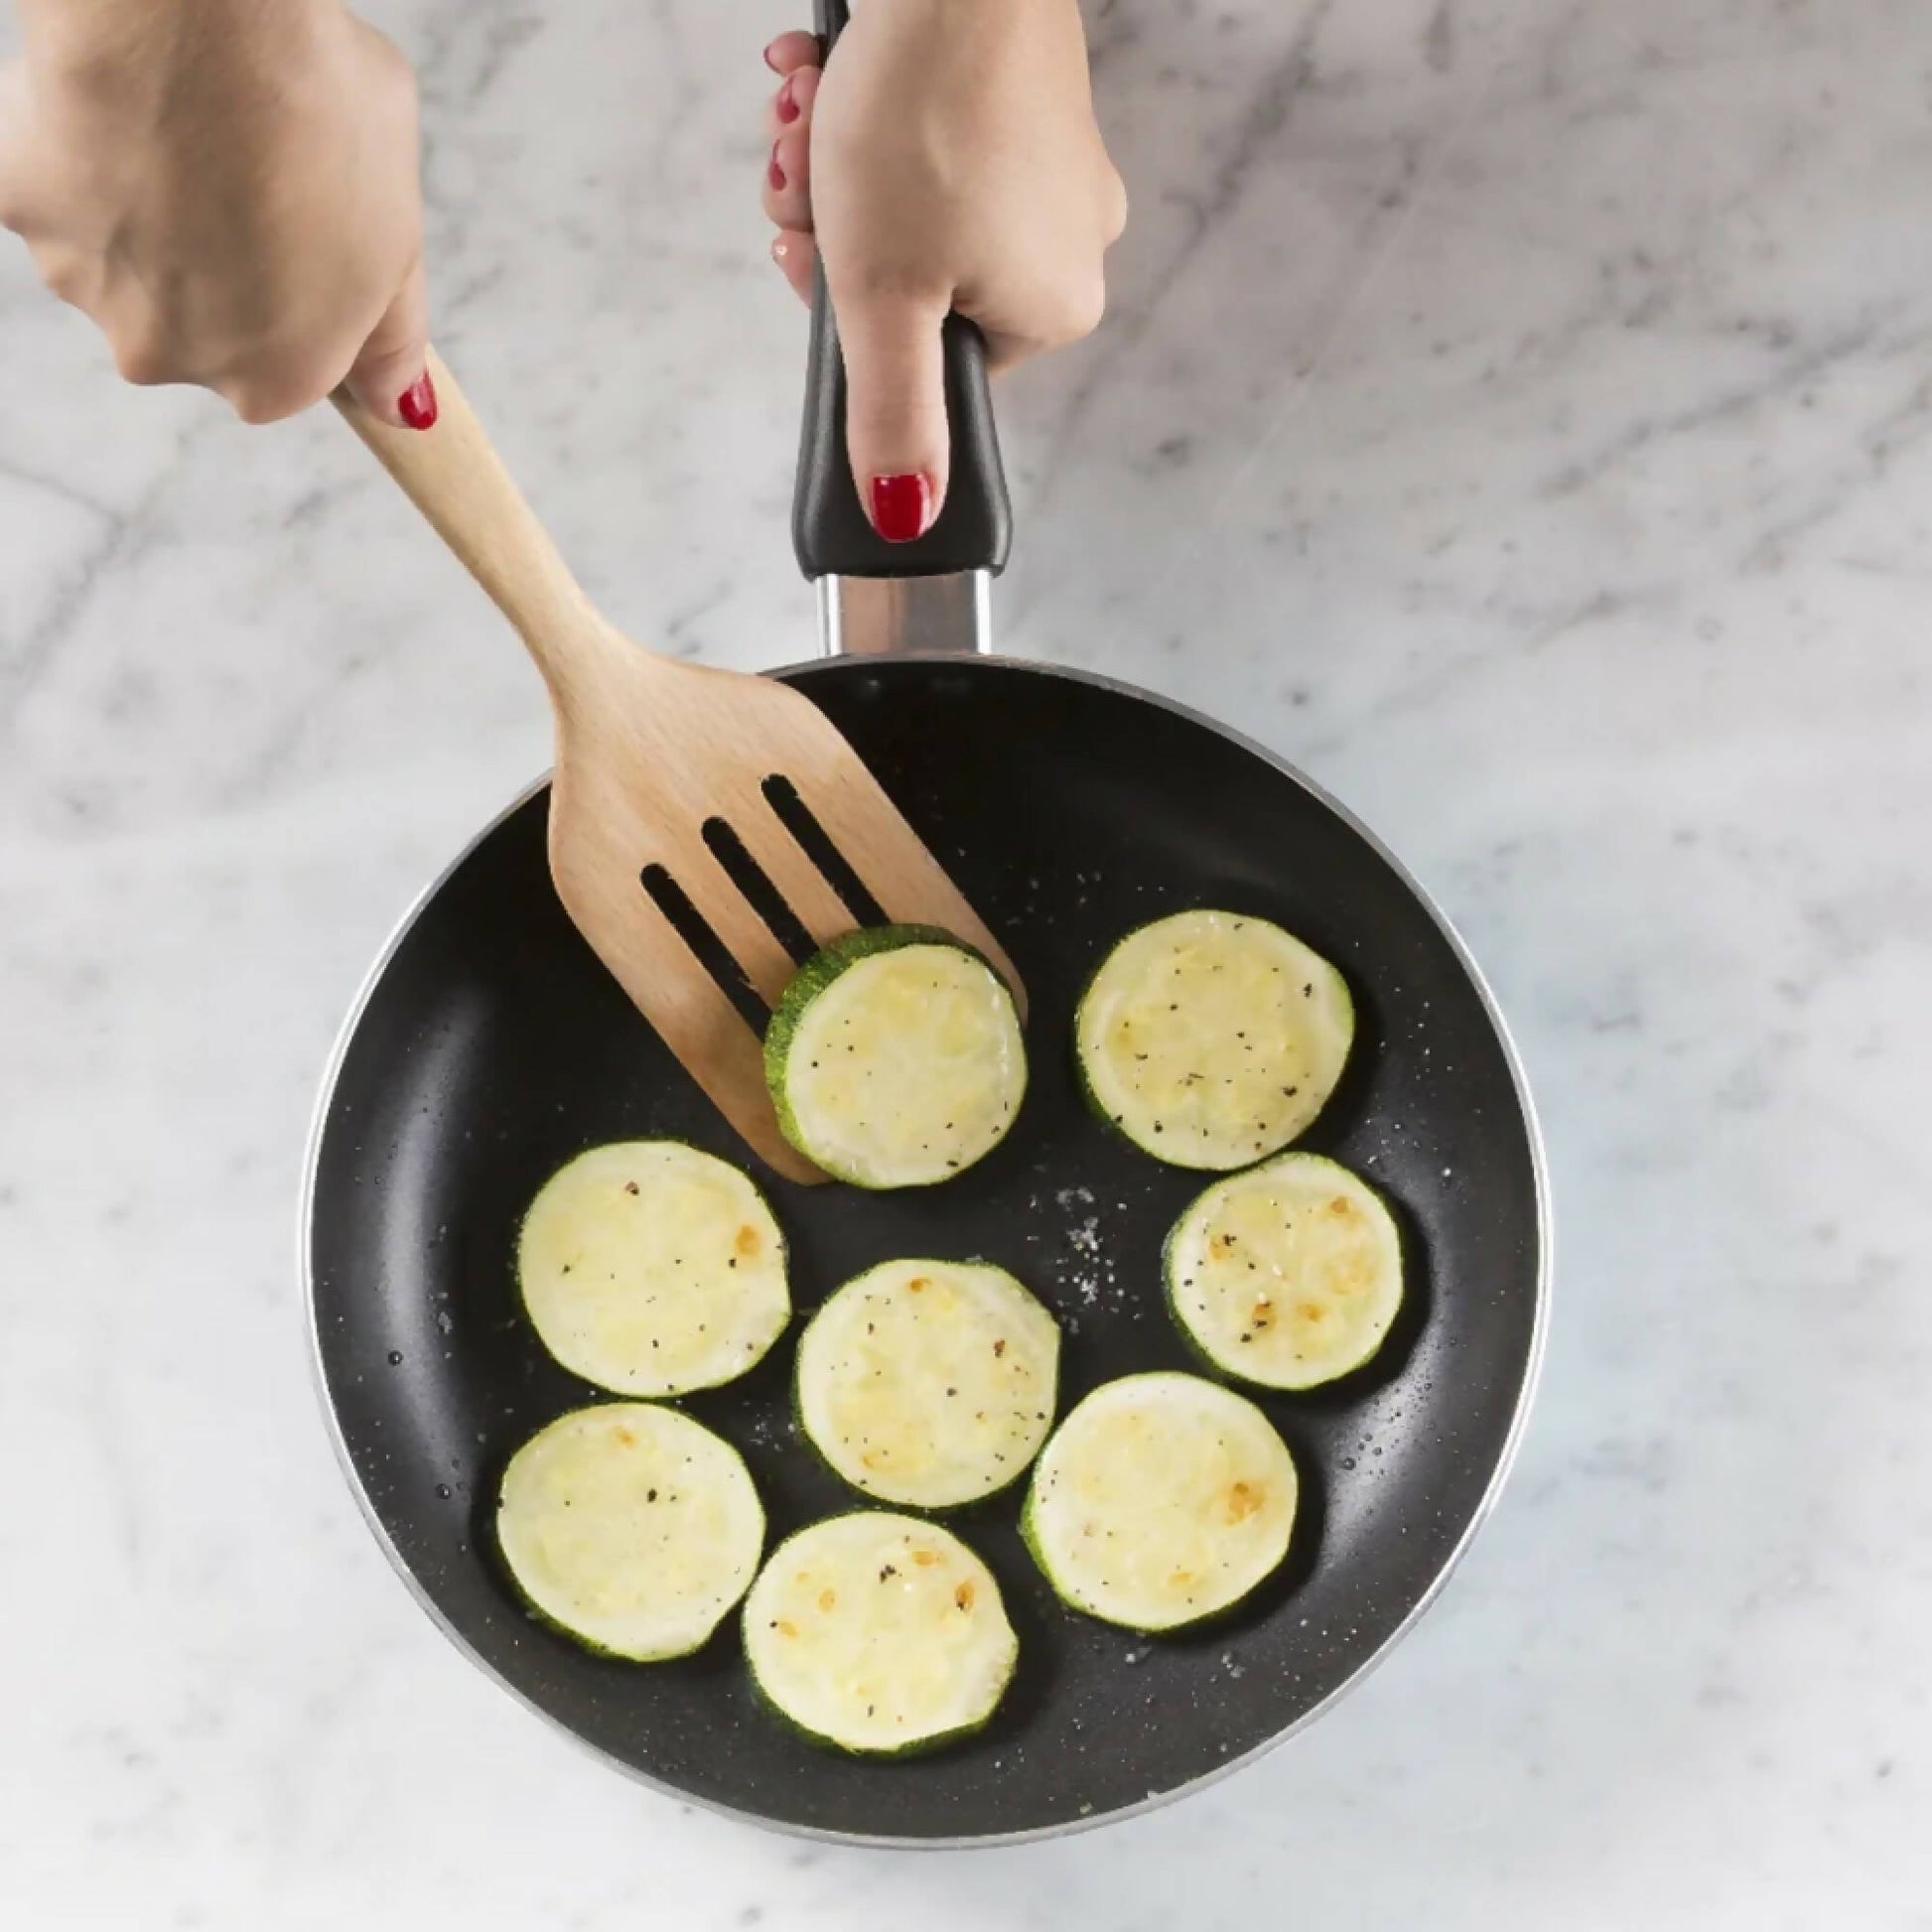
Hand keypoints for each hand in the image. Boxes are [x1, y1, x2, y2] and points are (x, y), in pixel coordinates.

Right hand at [0, 0, 433, 427]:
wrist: (196, 17)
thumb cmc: (315, 120)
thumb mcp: (401, 239)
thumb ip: (392, 333)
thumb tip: (399, 402)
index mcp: (272, 381)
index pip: (290, 366)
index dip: (303, 298)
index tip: (307, 241)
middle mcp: (170, 359)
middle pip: (199, 322)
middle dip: (222, 257)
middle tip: (251, 172)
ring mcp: (85, 288)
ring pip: (126, 255)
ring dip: (152, 206)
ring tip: (190, 131)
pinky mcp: (21, 208)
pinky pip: (59, 191)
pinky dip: (87, 155)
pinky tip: (122, 110)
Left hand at [760, 0, 1125, 539]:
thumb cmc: (928, 112)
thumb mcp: (883, 298)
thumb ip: (893, 418)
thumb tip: (905, 519)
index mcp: (1052, 310)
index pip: (927, 358)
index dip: (852, 317)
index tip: (813, 261)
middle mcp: (1070, 242)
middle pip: (908, 278)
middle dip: (831, 229)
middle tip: (803, 181)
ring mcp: (1053, 163)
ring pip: (902, 200)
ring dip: (829, 163)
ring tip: (812, 109)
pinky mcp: (1024, 93)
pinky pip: (924, 132)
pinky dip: (860, 109)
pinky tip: (831, 73)